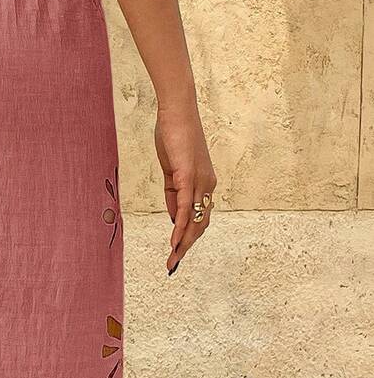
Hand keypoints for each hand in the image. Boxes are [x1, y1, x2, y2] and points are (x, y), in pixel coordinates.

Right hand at [154, 101, 215, 274]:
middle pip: (200, 224)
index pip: (199, 217)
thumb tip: (173, 218)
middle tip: (174, 264)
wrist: (176, 112)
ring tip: (173, 260)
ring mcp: (199, 182)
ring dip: (184, 243)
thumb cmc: (173, 135)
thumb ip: (173, 194)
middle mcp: (207, 185)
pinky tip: (174, 241)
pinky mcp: (188, 177)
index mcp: (203, 183)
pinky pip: (185, 208)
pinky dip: (180, 227)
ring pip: (194, 221)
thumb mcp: (171, 170)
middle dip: (186, 247)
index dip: (189, 237)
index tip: (177, 252)